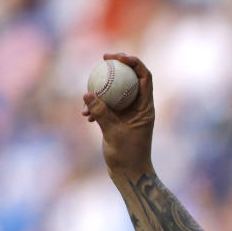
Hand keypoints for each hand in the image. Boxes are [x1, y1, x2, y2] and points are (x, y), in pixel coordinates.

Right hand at [82, 52, 154, 181]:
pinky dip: (97, 106)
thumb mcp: (113, 132)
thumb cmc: (127, 155)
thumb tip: (88, 93)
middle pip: (131, 79)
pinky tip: (84, 114)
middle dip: (118, 67)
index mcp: (146, 107)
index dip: (133, 62)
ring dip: (103, 88)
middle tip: (102, 59)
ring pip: (117, 92)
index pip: (145, 77)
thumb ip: (101, 113)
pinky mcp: (119, 120)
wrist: (129, 173)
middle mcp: (140, 107)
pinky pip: (108, 106)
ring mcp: (129, 113)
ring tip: (88, 90)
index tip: (117, 57)